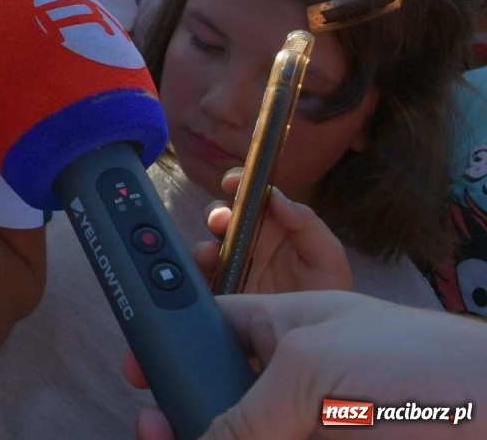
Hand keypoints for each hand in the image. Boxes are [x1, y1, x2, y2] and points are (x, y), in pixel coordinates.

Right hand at [125, 291, 486, 439]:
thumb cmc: (421, 365)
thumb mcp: (312, 367)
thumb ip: (245, 408)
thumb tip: (199, 439)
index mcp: (285, 328)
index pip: (212, 327)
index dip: (172, 342)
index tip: (139, 369)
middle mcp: (295, 380)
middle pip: (220, 394)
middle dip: (181, 407)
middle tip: (152, 427)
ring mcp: (314, 424)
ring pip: (242, 433)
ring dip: (204, 433)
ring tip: (173, 439)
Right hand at [194, 169, 351, 295]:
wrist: (319, 342)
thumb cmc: (328, 293)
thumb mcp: (327, 256)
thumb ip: (307, 223)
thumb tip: (276, 197)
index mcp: (272, 226)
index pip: (250, 197)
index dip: (238, 184)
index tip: (232, 182)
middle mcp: (247, 242)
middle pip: (222, 218)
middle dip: (217, 214)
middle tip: (221, 221)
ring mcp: (231, 267)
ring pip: (207, 245)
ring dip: (205, 243)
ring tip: (211, 253)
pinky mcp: (220, 291)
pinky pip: (200, 277)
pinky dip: (197, 271)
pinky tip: (207, 272)